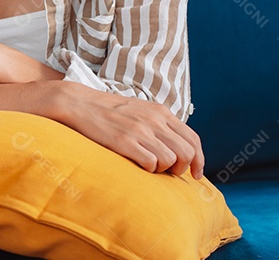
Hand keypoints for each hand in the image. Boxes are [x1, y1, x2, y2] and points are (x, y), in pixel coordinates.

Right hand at [56, 83, 204, 178]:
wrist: (79, 104)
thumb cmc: (109, 111)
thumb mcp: (140, 110)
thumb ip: (160, 124)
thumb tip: (179, 148)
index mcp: (160, 112)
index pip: (193, 139)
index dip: (199, 160)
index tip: (196, 174)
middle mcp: (154, 120)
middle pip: (186, 153)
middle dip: (181, 168)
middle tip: (167, 171)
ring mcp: (140, 130)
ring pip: (170, 161)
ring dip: (163, 169)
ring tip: (148, 164)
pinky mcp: (125, 141)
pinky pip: (151, 164)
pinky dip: (148, 169)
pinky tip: (137, 163)